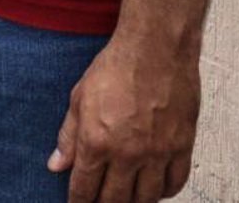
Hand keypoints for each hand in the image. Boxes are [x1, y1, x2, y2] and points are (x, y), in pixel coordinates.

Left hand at [49, 35, 200, 201]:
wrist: (155, 49)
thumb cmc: (116, 68)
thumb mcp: (79, 99)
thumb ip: (68, 136)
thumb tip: (56, 165)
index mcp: (96, 141)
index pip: (85, 188)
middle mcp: (127, 153)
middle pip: (115, 200)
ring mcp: (157, 153)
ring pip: (147, 198)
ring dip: (134, 202)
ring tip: (126, 199)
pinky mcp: (182, 147)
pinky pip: (175, 183)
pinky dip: (164, 192)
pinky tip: (154, 189)